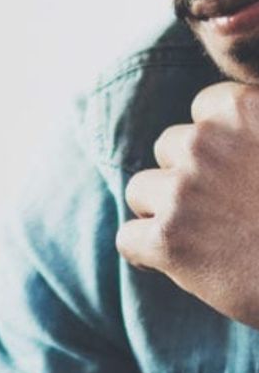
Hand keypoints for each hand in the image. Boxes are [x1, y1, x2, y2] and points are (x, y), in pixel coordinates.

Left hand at [116, 81, 258, 327]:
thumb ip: (258, 127)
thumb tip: (233, 136)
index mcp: (244, 108)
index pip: (203, 108)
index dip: (213, 142)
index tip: (230, 169)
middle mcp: (206, 141)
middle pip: (167, 147)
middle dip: (184, 175)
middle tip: (216, 209)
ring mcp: (181, 190)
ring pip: (139, 191)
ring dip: (160, 212)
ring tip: (195, 237)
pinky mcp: (166, 239)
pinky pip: (127, 239)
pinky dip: (143, 253)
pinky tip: (167, 264)